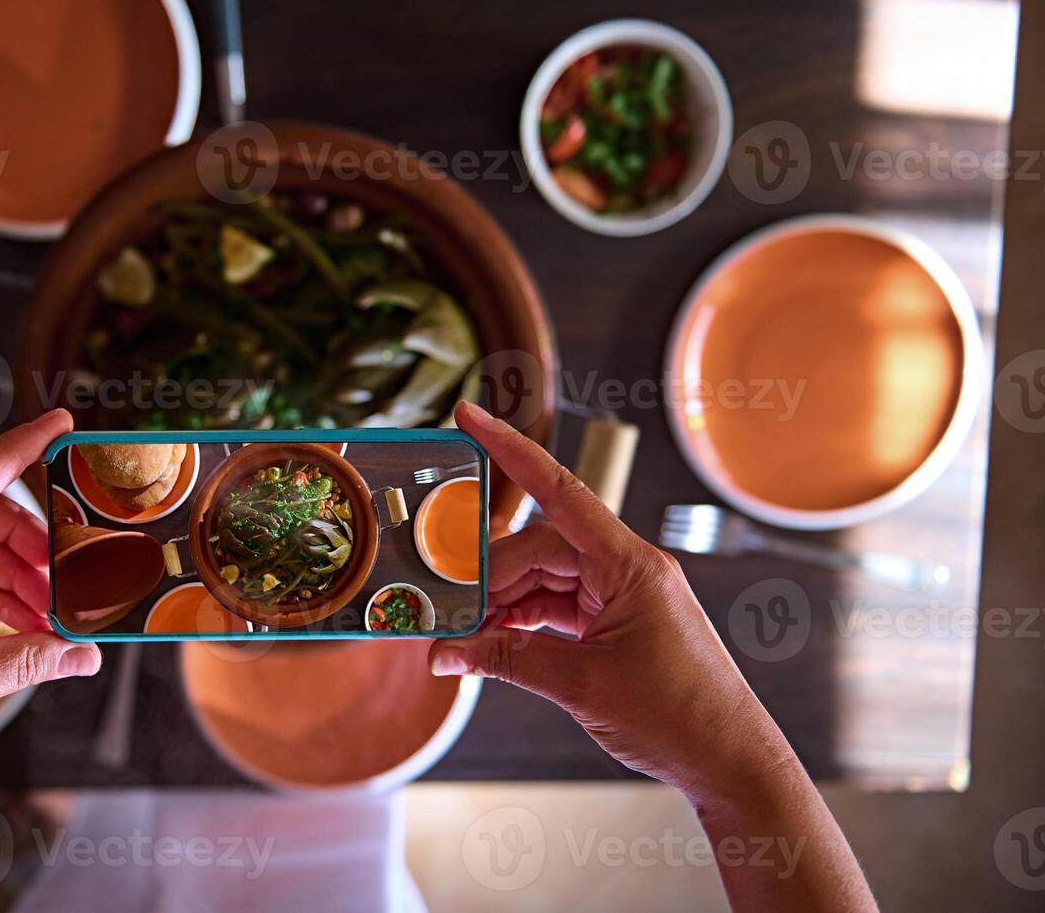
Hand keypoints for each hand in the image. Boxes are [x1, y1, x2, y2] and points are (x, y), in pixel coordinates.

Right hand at [430, 402, 786, 800]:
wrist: (731, 762)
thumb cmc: (678, 718)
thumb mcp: (579, 686)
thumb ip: (508, 659)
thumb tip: (447, 652)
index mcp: (630, 564)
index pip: (560, 490)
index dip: (510, 450)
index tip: (471, 415)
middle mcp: (628, 567)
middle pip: (539, 546)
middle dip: (489, 578)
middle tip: (445, 612)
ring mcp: (624, 593)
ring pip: (544, 577)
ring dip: (503, 606)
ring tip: (464, 638)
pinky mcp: (620, 620)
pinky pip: (559, 605)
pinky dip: (524, 623)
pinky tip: (493, 645)